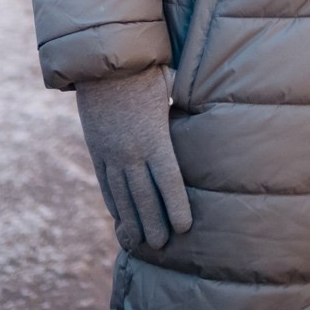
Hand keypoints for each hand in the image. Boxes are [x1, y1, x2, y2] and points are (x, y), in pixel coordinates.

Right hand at [74, 68, 191, 250]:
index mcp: (154, 137)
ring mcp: (110, 153)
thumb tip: (213, 99)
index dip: (176, 206)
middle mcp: (131, 151)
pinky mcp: (96, 150)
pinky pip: (105, 183)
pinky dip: (113, 203)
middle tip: (162, 245)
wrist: (101, 63)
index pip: (168, 180)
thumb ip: (189, 97)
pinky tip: (119, 219)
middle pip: (144, 196)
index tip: (184, 227)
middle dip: (153, 223)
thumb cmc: (145, 70)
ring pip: (122, 195)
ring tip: (139, 242)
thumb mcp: (172, 83)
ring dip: (131, 221)